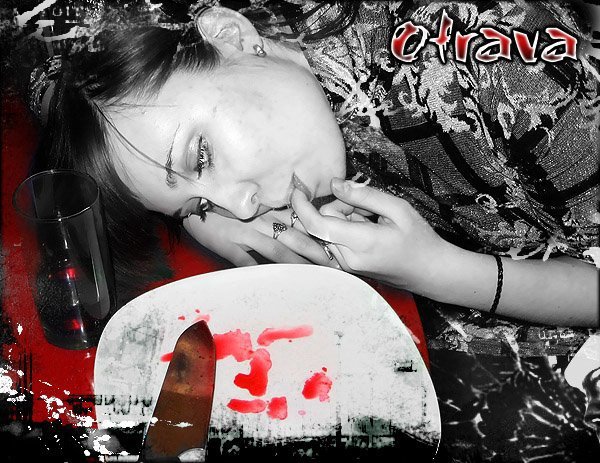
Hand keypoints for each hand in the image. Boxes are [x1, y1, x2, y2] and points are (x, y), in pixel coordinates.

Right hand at [183, 208, 337, 266]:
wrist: (195, 202)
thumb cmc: (228, 207)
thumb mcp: (254, 207)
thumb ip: (275, 215)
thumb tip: (301, 226)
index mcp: (270, 212)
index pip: (300, 224)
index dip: (319, 237)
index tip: (336, 249)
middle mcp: (262, 221)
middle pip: (295, 238)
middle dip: (316, 253)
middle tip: (335, 267)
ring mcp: (245, 234)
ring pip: (276, 250)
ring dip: (297, 264)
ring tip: (314, 277)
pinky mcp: (229, 245)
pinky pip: (246, 261)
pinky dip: (260, 272)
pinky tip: (273, 284)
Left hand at [292, 178, 452, 291]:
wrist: (430, 272)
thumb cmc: (419, 240)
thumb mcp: (397, 208)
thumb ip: (363, 195)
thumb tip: (334, 184)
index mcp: (362, 243)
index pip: (317, 224)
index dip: (301, 205)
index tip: (297, 190)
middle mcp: (349, 260)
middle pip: (322, 224)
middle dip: (338, 208)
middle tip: (367, 208)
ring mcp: (346, 268)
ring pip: (326, 233)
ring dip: (340, 221)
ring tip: (369, 222)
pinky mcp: (346, 270)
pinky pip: (331, 244)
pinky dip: (341, 232)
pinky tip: (362, 230)